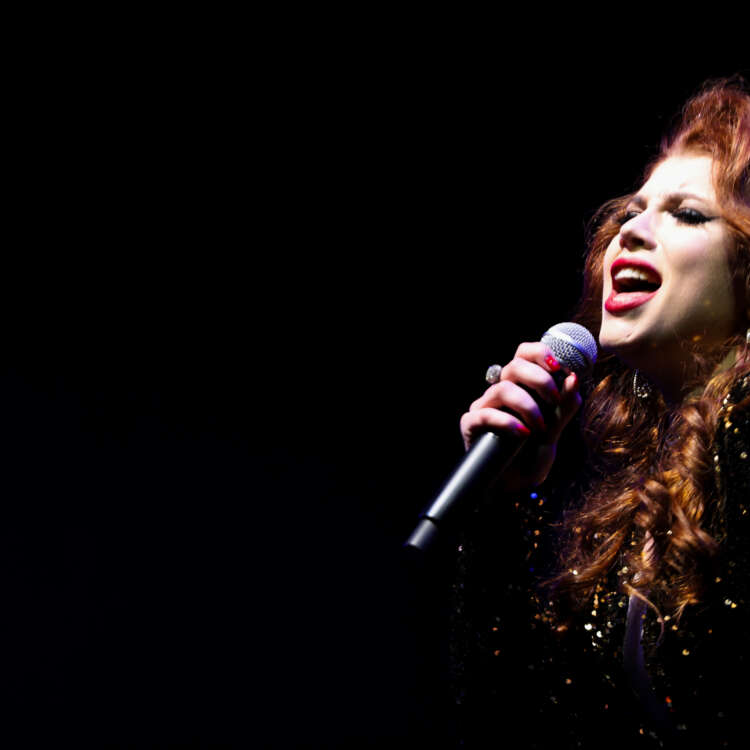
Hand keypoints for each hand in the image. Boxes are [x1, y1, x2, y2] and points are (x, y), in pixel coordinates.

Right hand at [459, 342, 581, 492]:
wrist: (513, 489)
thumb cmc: (531, 458)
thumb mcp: (554, 433)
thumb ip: (564, 408)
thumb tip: (573, 378)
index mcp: (520, 387)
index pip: (524, 355)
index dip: (539, 353)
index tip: (558, 366)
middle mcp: (500, 393)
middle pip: (514, 366)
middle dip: (539, 379)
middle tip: (553, 400)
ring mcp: (484, 407)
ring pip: (503, 389)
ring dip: (528, 406)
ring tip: (539, 428)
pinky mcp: (471, 425)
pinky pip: (486, 414)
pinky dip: (507, 422)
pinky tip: (522, 435)